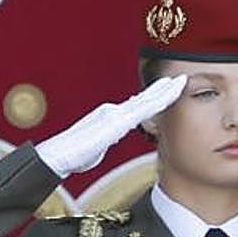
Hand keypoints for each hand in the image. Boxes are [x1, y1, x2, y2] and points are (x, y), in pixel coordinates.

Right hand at [35, 74, 186, 177]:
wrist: (58, 156)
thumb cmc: (73, 155)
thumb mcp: (96, 148)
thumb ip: (106, 141)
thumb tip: (106, 141)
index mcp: (110, 118)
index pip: (137, 107)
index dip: (153, 98)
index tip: (167, 91)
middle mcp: (115, 112)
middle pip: (144, 100)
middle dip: (162, 89)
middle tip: (178, 79)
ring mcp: (116, 115)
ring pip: (147, 101)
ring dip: (164, 91)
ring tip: (179, 81)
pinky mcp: (117, 122)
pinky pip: (144, 109)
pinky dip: (159, 100)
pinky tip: (171, 95)